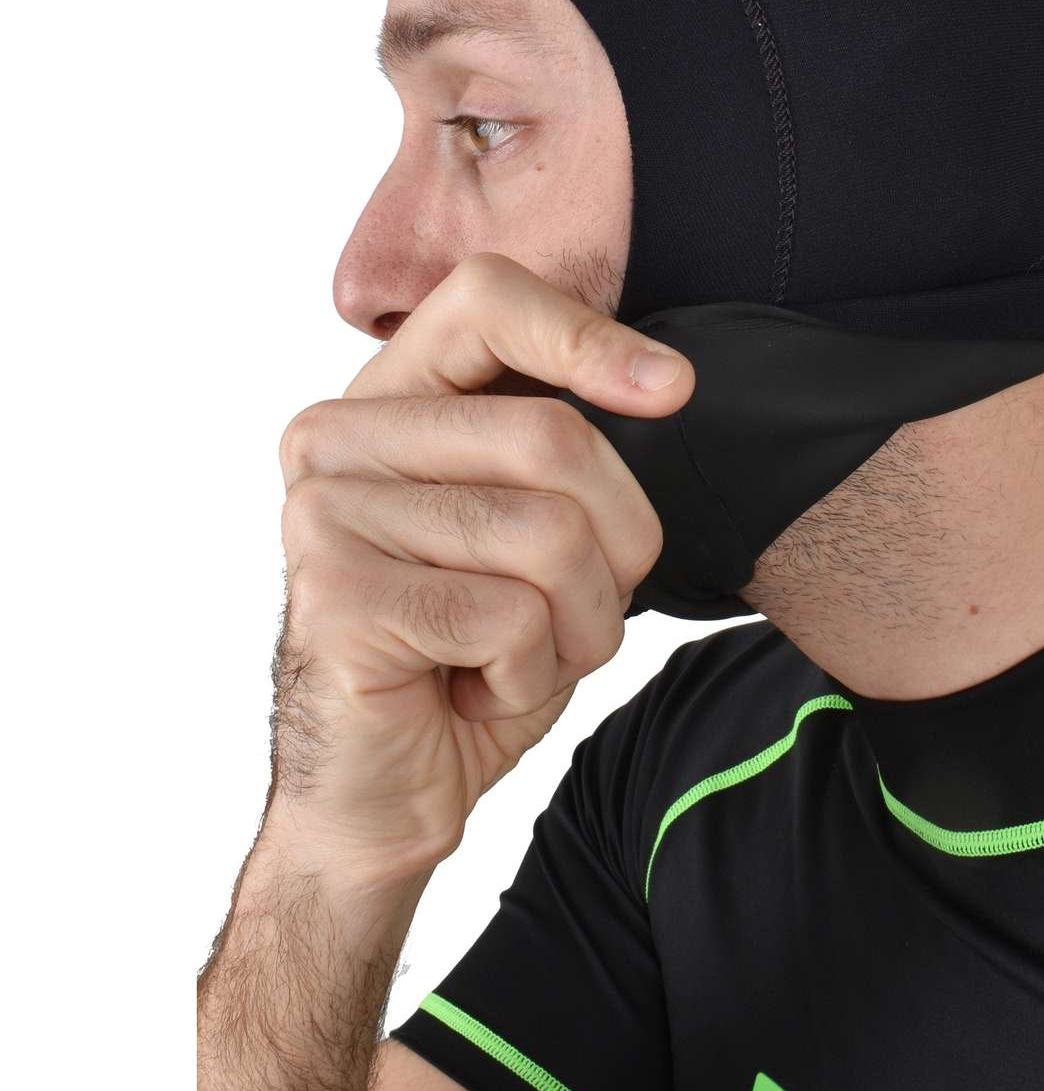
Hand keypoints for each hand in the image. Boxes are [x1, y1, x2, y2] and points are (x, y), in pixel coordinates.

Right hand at [268, 251, 693, 878]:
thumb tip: (666, 380)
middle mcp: (335, 437)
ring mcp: (324, 512)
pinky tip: (476, 692)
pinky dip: (532, 675)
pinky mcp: (334, 596)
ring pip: (548, 535)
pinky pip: (510, 617)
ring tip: (524, 655)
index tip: (673, 391)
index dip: (592, 337)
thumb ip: (565, 446)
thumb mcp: (536, 525)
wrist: (388, 792)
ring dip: (580, 624)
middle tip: (586, 607)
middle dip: (620, 543)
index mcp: (385, 399)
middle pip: (552, 434)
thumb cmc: (473, 650)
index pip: (488, 298)